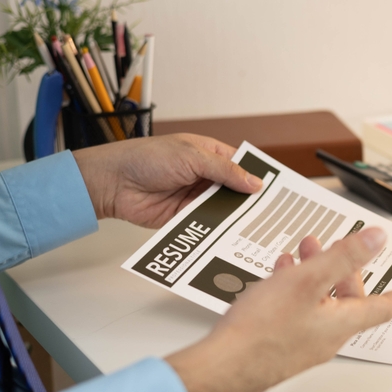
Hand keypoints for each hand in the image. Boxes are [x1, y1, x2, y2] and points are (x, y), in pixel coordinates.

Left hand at [72, 134, 262, 227]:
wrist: (114, 182)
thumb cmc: (147, 158)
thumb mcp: (192, 157)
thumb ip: (225, 171)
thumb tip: (255, 182)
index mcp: (209, 155)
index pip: (241, 165)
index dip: (257, 176)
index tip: (278, 189)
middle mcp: (205, 177)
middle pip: (236, 190)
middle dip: (251, 201)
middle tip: (274, 213)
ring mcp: (196, 198)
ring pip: (224, 210)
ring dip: (236, 217)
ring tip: (259, 228)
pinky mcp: (186, 218)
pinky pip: (208, 225)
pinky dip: (219, 230)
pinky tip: (234, 237)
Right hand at [166, 227, 391, 391]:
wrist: (223, 367)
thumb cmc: (263, 330)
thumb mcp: (309, 280)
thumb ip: (344, 257)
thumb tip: (376, 239)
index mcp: (341, 323)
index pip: (381, 308)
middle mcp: (326, 337)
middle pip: (347, 300)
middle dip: (343, 269)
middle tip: (338, 247)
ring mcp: (303, 343)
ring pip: (319, 303)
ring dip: (315, 275)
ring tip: (303, 253)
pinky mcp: (280, 346)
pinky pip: (298, 312)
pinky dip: (294, 290)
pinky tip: (277, 276)